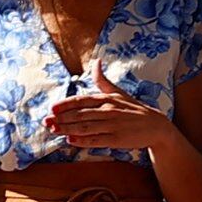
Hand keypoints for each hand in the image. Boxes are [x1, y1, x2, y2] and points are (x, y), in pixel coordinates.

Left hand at [42, 75, 171, 156]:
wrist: (156, 126)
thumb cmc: (133, 109)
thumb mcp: (118, 92)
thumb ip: (102, 80)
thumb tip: (96, 61)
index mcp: (106, 99)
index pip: (82, 100)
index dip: (65, 105)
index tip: (52, 108)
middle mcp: (109, 110)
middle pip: (81, 114)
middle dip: (62, 118)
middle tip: (46, 122)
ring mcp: (113, 125)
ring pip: (86, 127)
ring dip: (68, 129)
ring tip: (54, 130)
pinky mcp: (117, 139)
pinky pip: (97, 140)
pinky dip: (83, 140)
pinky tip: (71, 141)